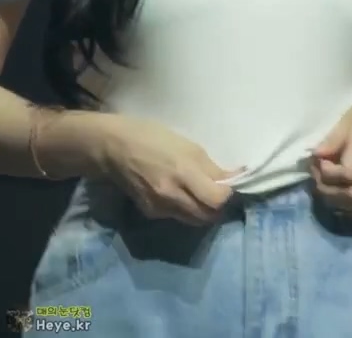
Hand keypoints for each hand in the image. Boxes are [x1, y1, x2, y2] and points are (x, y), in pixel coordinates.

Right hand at [100, 115, 240, 224]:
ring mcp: (160, 208)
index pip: (217, 199)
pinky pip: (177, 217)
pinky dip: (186, 210)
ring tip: (205, 196)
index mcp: (183, 172)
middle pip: (208, 215)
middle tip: (222, 194)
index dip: (229, 195)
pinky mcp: (151, 213)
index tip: (233, 184)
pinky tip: (182, 195)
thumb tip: (232, 179)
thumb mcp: (187, 145)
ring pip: (194, 220)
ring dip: (204, 211)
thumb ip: (210, 167)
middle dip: (220, 207)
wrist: (114, 148)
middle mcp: (173, 195)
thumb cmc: (152, 136)